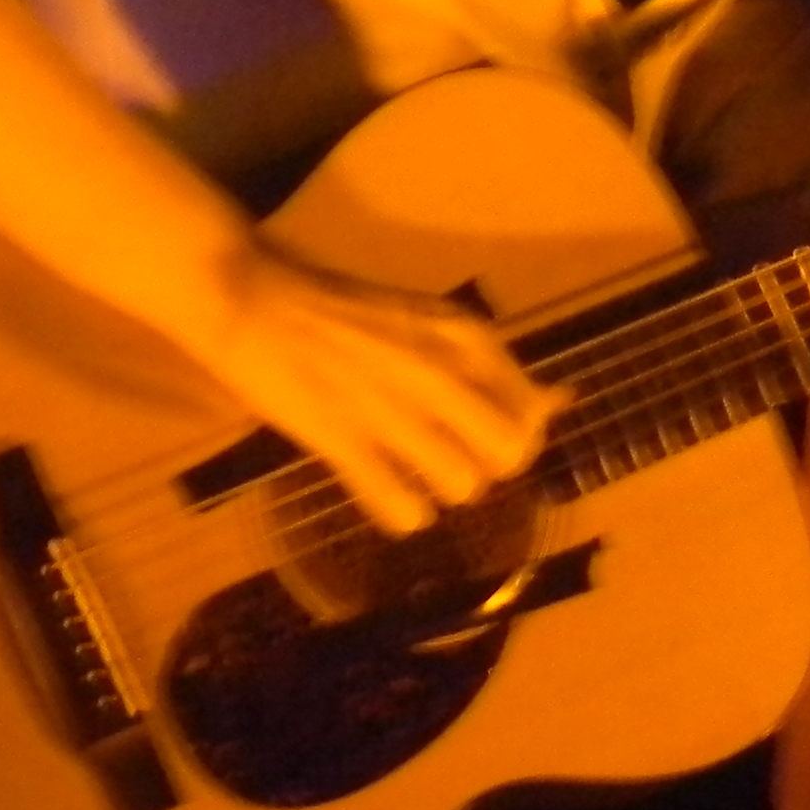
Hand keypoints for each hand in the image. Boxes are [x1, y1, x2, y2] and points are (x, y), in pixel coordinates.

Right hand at [198, 243, 563, 536]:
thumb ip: (486, 366)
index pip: (530, 415)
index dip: (513, 436)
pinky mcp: (342, 440)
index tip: (476, 434)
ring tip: (407, 467)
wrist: (253, 298)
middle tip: (447, 455)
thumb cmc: (343, 311)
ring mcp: (391, 407)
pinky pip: (402, 508)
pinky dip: (400, 511)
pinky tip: (382, 490)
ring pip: (462, 485)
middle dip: (484, 463)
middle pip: (508, 457)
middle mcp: (438, 370)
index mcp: (462, 335)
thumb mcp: (427, 321)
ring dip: (439, 486)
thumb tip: (556, 404)